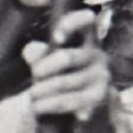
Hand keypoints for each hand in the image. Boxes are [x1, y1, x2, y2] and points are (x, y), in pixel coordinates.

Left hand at [25, 9, 116, 132]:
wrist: (84, 106)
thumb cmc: (62, 74)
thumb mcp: (50, 60)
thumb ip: (38, 53)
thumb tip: (31, 51)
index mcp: (89, 40)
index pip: (87, 22)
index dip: (72, 24)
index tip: (56, 38)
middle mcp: (99, 57)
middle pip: (67, 57)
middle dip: (45, 67)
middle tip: (34, 75)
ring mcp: (101, 78)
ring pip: (65, 83)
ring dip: (44, 91)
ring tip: (31, 98)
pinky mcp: (98, 100)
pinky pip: (70, 103)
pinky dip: (54, 107)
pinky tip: (45, 110)